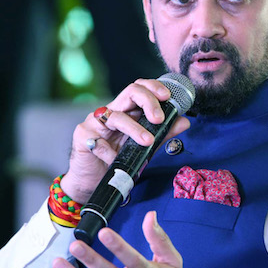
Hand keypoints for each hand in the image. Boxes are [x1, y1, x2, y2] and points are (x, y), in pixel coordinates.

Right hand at [61, 79, 189, 202]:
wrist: (92, 180)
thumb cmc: (117, 159)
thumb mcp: (144, 146)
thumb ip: (162, 134)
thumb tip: (184, 121)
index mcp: (125, 110)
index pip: (139, 88)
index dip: (153, 87)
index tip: (168, 97)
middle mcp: (110, 111)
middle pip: (129, 92)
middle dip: (148, 101)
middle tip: (159, 119)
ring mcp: (95, 122)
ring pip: (116, 117)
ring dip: (134, 129)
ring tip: (147, 142)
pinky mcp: (83, 136)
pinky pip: (98, 142)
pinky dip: (110, 153)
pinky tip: (115, 160)